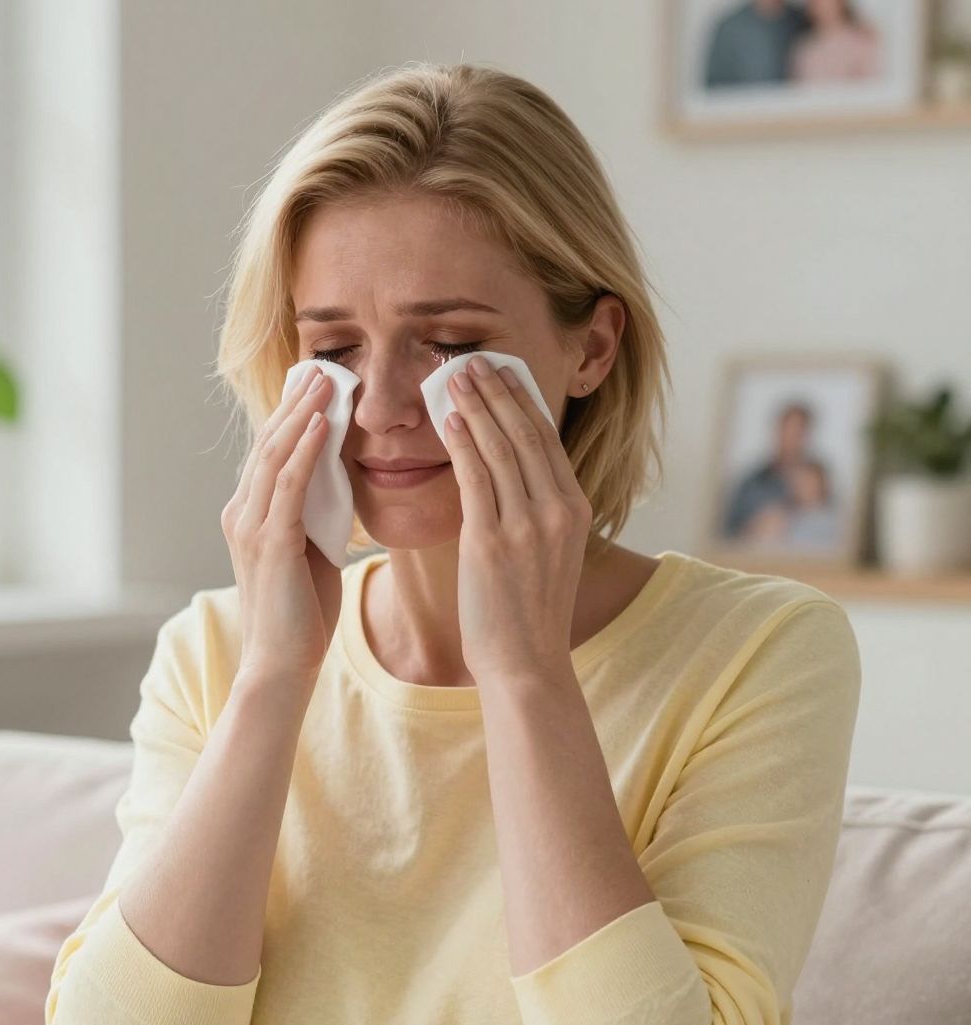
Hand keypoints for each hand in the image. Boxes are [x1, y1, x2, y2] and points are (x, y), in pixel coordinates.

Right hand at [221, 364, 343, 683]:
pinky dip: (305, 450)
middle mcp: (241, 514)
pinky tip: (322, 425)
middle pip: (268, 443)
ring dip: (302, 414)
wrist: (281, 665)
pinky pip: (287, 484)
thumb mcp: (311, 554)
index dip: (291, 416)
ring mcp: (251, 526)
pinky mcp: (269, 542)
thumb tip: (339, 486)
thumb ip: (316, 518)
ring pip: (275, 455)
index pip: (270, 454)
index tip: (318, 386)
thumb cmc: (301, 617)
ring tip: (327, 381)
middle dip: (296, 403)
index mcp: (249, 516)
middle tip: (323, 368)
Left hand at [444, 359, 593, 683]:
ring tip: (454, 377)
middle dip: (497, 390)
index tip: (502, 371)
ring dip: (476, 405)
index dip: (522, 400)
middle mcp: (557, 510)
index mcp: (575, 510)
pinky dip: (463, 442)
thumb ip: (539, 515)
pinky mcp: (492, 541)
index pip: (547, 439)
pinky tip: (449, 419)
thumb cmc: (529, 616)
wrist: (527, 665)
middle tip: (472, 360)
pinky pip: (475, 477)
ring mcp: (526, 525)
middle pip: (524, 433)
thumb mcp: (549, 556)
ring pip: (500, 448)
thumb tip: (513, 479)